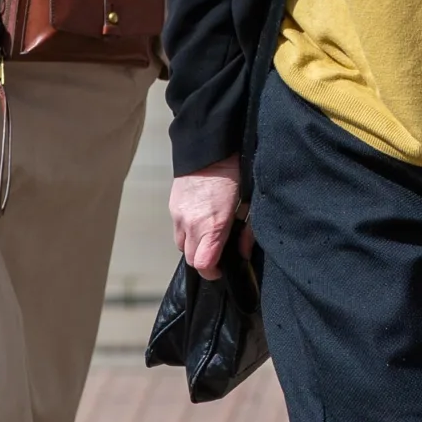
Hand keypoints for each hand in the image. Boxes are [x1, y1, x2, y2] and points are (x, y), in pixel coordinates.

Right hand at [170, 158, 247, 278]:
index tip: (221, 270)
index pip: (203, 264)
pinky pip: (177, 229)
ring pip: (182, 245)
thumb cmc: (233, 174)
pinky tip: (202, 219)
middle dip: (204, 260)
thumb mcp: (249, 204)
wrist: (209, 149)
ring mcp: (178, 216)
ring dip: (194, 245)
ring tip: (210, 234)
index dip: (212, 272)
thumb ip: (247, 231)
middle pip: (190, 259)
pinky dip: (188, 231)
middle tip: (218, 253)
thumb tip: (243, 252)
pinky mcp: (172, 207)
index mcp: (211, 226)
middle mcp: (190, 224)